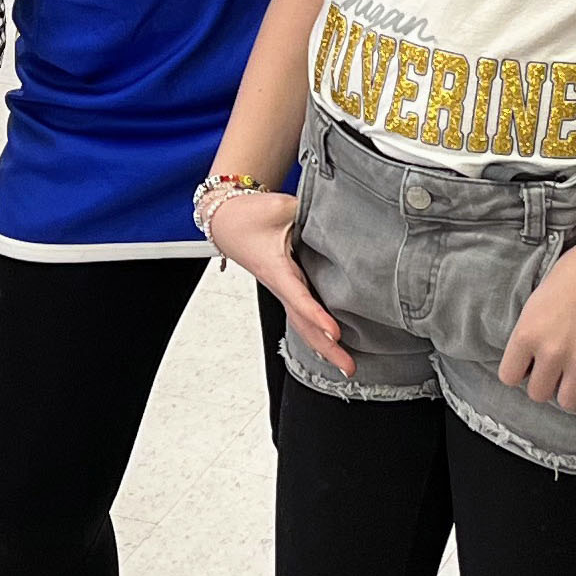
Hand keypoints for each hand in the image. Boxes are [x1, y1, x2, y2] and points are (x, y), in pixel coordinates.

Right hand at [203, 189, 349, 374]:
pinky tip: (331, 347)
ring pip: (303, 325)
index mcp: (276, 269)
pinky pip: (302, 316)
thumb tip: (341, 217)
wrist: (226, 220)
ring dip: (324, 348)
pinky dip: (317, 334)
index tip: (335, 333)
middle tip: (349, 368)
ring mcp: (283, 289)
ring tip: (346, 367)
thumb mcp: (280, 207)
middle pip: (303, 324)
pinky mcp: (287, 287)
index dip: (317, 317)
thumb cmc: (248, 215)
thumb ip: (310, 212)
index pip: (299, 298)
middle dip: (326, 348)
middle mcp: (279, 285)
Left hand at [498, 208, 575, 409]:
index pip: (508, 377)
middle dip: (547, 383)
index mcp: (527, 333)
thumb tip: (530, 357)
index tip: (530, 365)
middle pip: (538, 394)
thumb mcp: (537, 300)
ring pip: (568, 402)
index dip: (520, 372)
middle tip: (558, 368)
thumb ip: (531, 332)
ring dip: (573, 389)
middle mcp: (551, 352)